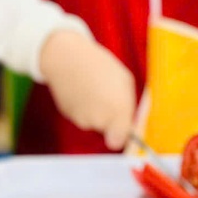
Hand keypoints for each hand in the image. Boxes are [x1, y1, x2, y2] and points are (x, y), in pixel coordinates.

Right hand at [39, 30, 135, 150]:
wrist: (67, 57)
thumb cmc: (101, 66)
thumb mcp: (125, 82)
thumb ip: (129, 107)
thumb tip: (131, 124)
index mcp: (118, 111)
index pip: (120, 140)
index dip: (123, 135)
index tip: (125, 127)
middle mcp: (99, 120)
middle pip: (108, 130)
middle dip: (111, 120)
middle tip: (110, 97)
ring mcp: (82, 119)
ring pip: (94, 123)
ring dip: (96, 112)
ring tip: (96, 90)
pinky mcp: (69, 115)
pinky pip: (81, 116)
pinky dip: (83, 107)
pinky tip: (84, 90)